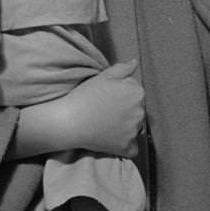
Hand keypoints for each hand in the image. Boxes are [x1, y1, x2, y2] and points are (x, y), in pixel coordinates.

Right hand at [12, 60, 144, 158]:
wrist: (69, 121)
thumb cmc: (84, 96)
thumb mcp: (103, 76)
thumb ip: (123, 69)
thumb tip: (135, 63)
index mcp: (137, 93)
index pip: (136, 93)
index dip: (121, 96)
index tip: (107, 99)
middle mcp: (141, 111)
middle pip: (137, 110)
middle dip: (126, 111)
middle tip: (105, 112)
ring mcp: (134, 130)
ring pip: (135, 128)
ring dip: (126, 127)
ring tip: (106, 125)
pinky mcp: (127, 146)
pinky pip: (132, 148)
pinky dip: (125, 146)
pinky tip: (112, 140)